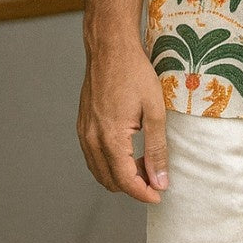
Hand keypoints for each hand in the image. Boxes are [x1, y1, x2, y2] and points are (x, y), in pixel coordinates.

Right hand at [78, 40, 168, 203]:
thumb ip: (157, 149)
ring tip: (144, 164)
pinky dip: (110, 162)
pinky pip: (93, 156)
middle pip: (110, 181)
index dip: (144, 193)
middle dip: (133, 186)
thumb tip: (160, 180)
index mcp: (110, 138)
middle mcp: (92, 139)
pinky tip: (128, 150)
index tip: (159, 194)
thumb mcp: (155, 111)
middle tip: (156, 177)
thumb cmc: (135, 73)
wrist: (110, 48)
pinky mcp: (82, 124)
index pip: (125, 181)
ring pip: (99, 171)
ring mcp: (84, 132)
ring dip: (120, 175)